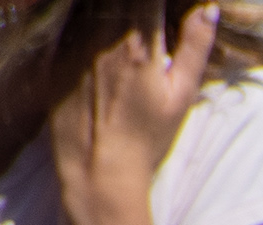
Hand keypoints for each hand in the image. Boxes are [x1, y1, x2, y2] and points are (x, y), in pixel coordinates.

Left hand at [48, 0, 215, 224]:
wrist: (98, 169)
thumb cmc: (147, 137)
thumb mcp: (181, 94)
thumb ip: (196, 45)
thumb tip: (209, 6)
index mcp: (139, 40)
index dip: (158, 1)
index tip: (162, 9)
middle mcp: (103, 34)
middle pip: (118, 1)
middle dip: (135, 6)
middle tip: (145, 20)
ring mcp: (73, 42)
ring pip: (90, 6)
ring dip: (108, 11)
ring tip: (122, 36)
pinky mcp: (53, 54)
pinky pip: (66, 21)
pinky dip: (82, 21)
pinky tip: (95, 42)